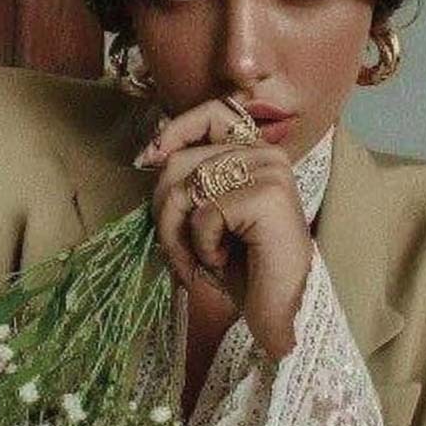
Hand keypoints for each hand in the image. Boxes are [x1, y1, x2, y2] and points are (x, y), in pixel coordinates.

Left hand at [137, 97, 312, 358]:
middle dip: (165, 210)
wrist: (278, 311)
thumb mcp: (205, 218)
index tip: (147, 158)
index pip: (211, 114)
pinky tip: (223, 260)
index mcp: (255, 153)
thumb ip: (186, 184)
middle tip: (176, 249)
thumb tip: (150, 156)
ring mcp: (270, 172)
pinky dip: (202, 244)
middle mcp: (266, 154)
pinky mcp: (267, 195)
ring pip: (187, 188)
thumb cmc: (241, 268)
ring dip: (179, 233)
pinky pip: (205, 212)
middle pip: (182, 161)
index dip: (175, 130)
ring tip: (198, 259)